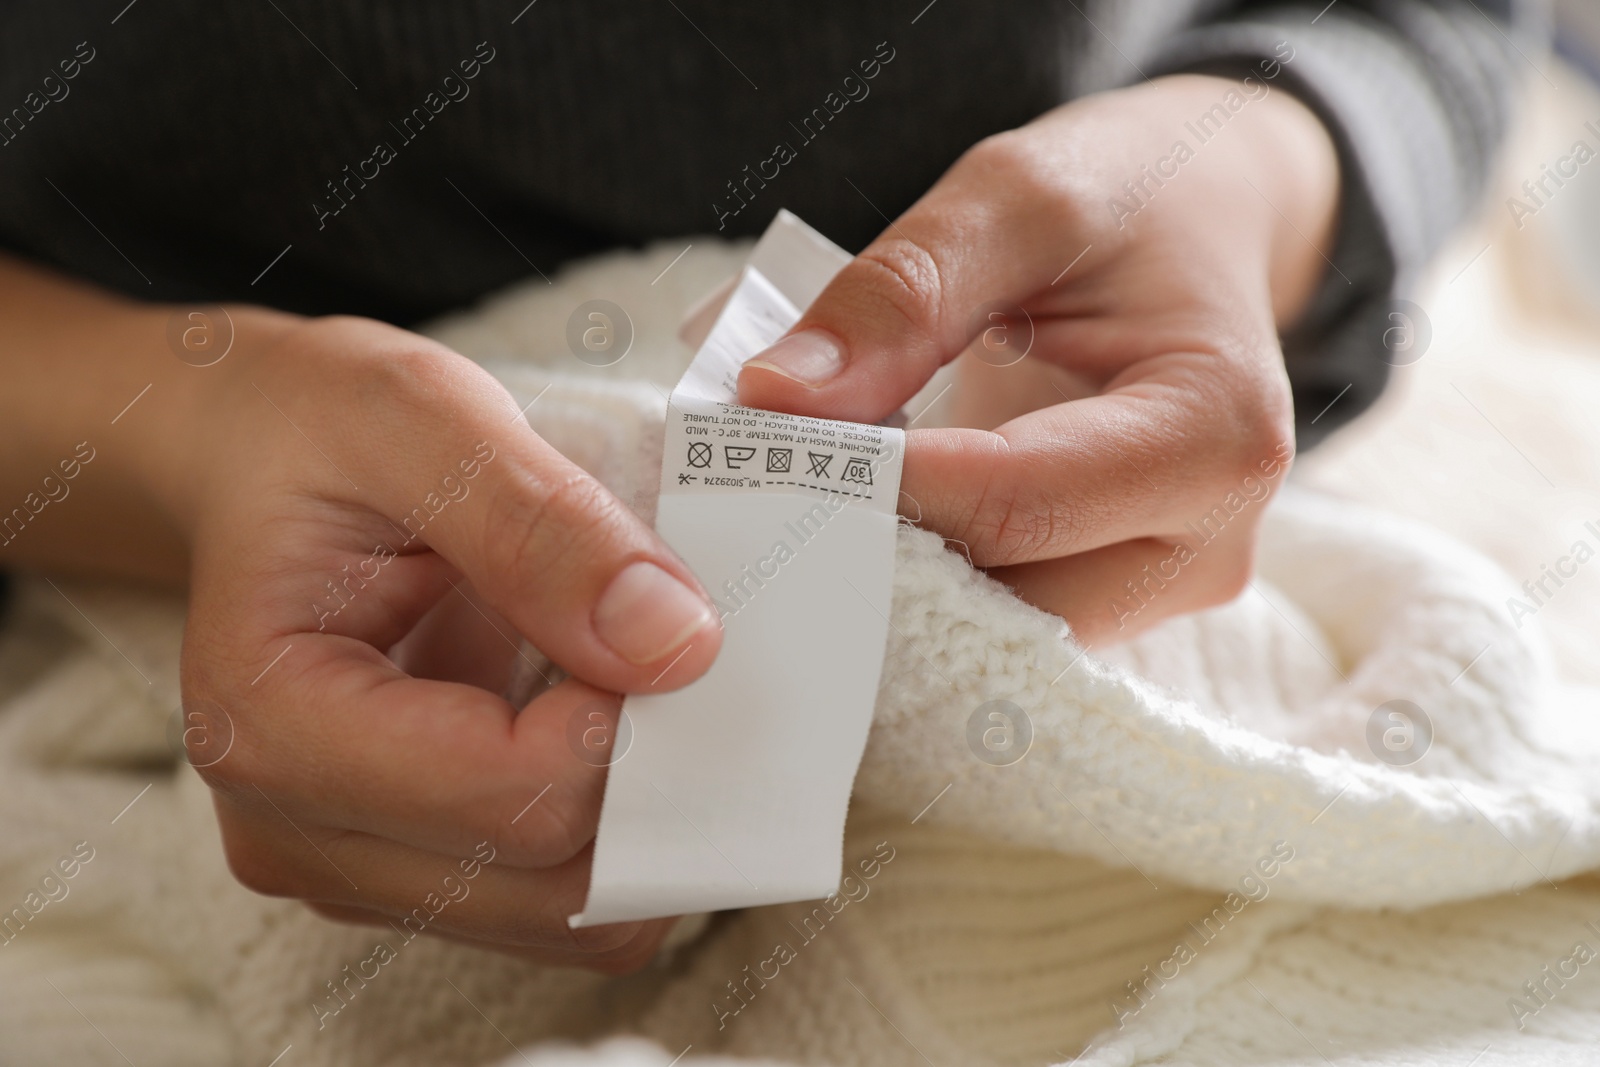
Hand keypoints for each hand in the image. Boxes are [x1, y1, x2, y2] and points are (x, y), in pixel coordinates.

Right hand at [166, 312, 722, 970]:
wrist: (261, 461)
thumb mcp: (422, 420)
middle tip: (672, 650)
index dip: (621, 716)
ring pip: (567, 913)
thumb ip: (542, 527)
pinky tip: (614, 723)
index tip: (651, 613)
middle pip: (549, 879)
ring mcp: (354, 862)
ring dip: (646, 813)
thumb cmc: (320, 432)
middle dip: (649, 774)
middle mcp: (298, 828)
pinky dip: (619, 829)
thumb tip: (674, 644)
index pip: (509, 799)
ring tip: (641, 685)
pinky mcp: (407, 866)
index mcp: (270, 724)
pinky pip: (555, 897)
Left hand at [738, 74, 1337, 643]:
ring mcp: (1163, 585)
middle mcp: (1207, 541)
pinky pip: (1001, 616)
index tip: (767, 448)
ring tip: (809, 494)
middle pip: (1007, 597)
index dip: (879, 487)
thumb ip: (901, 294)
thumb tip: (773, 398)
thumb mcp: (1016, 197)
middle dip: (876, 551)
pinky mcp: (1118, 594)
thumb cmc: (1129, 198)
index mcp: (1216, 433)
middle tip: (763, 482)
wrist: (1205, 224)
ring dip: (890, 576)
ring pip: (994, 629)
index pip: (1016, 501)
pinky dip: (922, 576)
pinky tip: (863, 517)